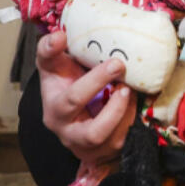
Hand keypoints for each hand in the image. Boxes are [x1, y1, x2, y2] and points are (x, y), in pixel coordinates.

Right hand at [36, 30, 134, 164]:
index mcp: (53, 106)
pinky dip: (129, 119)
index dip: (68, 65)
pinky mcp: (104, 151)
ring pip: (99, 134)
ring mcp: (85, 143)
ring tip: (128, 88)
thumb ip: (52, 51)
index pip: (61, 87)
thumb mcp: (56, 70)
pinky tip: (133, 101)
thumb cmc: (69, 89)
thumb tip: (59, 35)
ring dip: (118, 109)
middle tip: (117, 64)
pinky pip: (119, 139)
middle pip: (76, 109)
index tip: (65, 37)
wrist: (80, 123)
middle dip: (96, 83)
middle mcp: (65, 128)